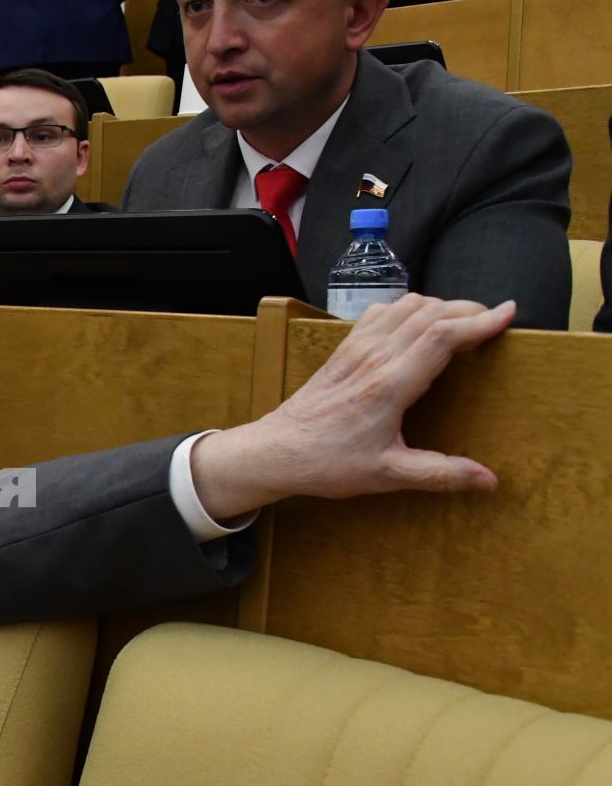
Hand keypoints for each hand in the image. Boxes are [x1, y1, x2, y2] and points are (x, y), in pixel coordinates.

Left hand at [191, 295, 515, 519]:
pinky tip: (419, 322)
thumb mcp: (388, 475)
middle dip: (468, 309)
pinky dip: (408, 308)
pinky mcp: (343, 349)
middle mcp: (373, 357)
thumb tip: (488, 479)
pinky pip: (380, 313)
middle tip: (495, 320)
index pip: (442, 335)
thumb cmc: (328, 463)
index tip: (509, 314)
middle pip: (430, 312)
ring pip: (405, 306)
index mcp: (389, 385)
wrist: (276, 451)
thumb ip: (440, 474)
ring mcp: (355, 349)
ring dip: (439, 306)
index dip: (479, 321)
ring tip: (464, 321)